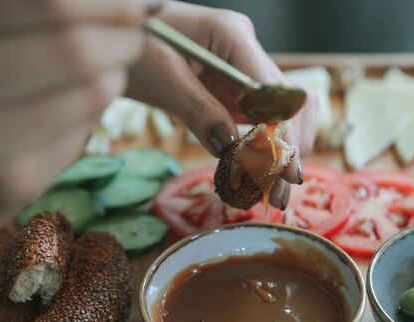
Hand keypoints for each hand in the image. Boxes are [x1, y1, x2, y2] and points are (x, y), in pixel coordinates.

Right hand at [0, 0, 144, 235]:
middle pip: (76, 49)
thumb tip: (125, 3)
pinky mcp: (10, 181)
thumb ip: (33, 11)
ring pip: (93, 92)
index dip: (107, 4)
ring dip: (115, 75)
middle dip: (123, 38)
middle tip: (131, 34)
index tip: (132, 6)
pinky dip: (92, 112)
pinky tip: (73, 108)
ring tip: (107, 68)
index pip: (49, 4)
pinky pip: (84, 131)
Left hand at [127, 0, 317, 208]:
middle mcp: (248, 51)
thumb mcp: (160, 75)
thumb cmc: (136, 46)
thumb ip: (197, 109)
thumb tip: (228, 148)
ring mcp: (247, 71)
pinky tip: (263, 173)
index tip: (284, 170)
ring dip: (285, 151)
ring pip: (285, 113)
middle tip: (279, 193)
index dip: (282, 132)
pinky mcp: (240, 91)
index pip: (272, 89)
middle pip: (287, 103)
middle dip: (287, 150)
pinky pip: (265, 119)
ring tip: (274, 190)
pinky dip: (268, 147)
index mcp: (232, 35)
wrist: (125, 39)